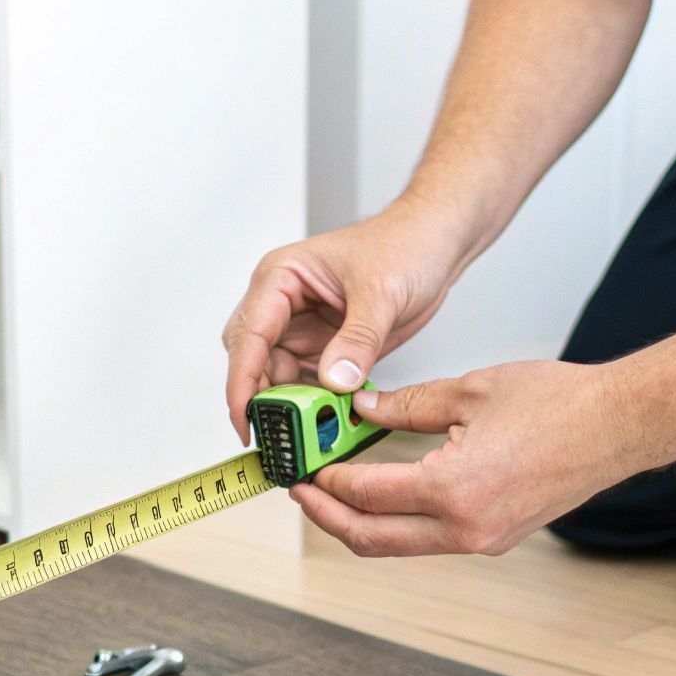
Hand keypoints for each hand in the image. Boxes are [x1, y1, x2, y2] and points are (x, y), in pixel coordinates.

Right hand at [221, 199, 476, 442]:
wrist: (434, 243)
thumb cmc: (404, 243)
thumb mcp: (382, 291)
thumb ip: (358, 339)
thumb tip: (334, 381)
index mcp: (281, 277)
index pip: (248, 335)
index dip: (241, 381)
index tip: (245, 418)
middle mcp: (282, 304)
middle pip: (251, 360)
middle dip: (261, 397)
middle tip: (278, 432)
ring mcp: (300, 327)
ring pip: (276, 377)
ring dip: (290, 404)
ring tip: (308, 431)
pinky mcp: (323, 347)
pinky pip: (306, 383)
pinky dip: (313, 403)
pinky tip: (328, 418)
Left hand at [289, 361, 654, 555]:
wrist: (619, 426)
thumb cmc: (560, 404)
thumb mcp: (468, 391)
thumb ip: (405, 406)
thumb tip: (361, 409)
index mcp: (453, 490)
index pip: (365, 494)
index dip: (325, 479)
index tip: (306, 463)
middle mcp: (465, 527)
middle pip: (369, 538)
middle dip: (326, 516)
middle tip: (300, 491)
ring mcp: (481, 540)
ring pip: (397, 546)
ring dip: (358, 524)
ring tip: (331, 494)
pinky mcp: (493, 539)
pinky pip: (427, 540)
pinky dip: (395, 523)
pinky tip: (381, 495)